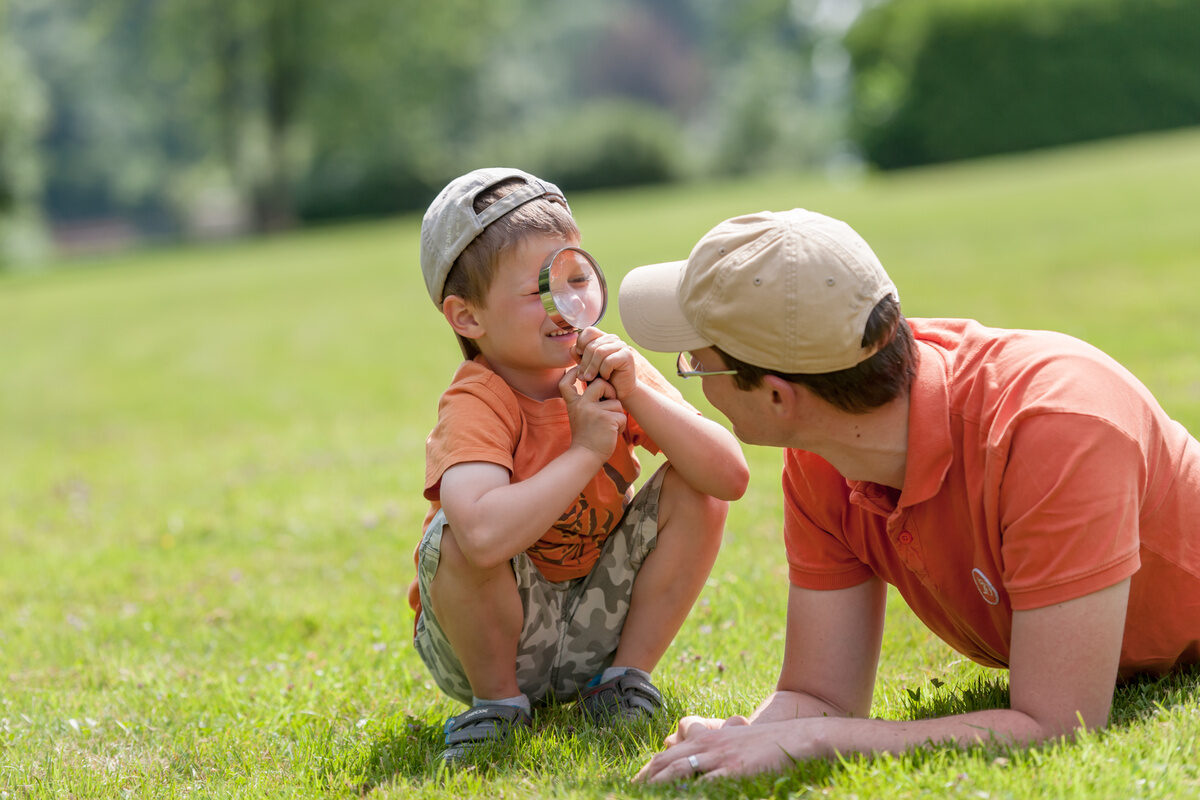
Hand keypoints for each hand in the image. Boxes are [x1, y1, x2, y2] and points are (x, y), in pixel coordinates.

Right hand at [559, 366, 625, 458]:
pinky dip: (620, 425)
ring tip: (608, 427)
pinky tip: (612, 433)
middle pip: (601, 383)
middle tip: (609, 404)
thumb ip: (585, 402)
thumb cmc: (586, 437)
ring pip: (616, 402)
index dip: (572, 373)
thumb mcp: (578, 416)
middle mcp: (582, 404)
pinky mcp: (607, 419)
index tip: (578, 370)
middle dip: (610, 391)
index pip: (566, 382)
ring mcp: (594, 411)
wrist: (585, 456)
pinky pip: (621, 415)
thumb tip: (600, 384)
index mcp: (573, 403)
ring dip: (617, 414)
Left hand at [574, 328, 637, 398]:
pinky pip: (609, 361)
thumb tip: (573, 348)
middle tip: (582, 376)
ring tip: (589, 378)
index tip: (579, 357)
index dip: (580, 343)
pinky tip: (605, 377)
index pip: (589, 331)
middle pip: (592, 345)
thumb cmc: (602, 378)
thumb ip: (579, 355)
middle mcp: (613, 339)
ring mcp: (621, 345)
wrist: (619, 391)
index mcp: (603, 337)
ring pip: (599, 352)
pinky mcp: (627, 355)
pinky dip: (604, 371)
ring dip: (592, 368)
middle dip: (584, 363)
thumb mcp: (587, 366)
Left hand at [635, 716, 812, 782]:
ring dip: (657, 786)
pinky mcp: (733, 770)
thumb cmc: (764, 742)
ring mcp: (719, 757)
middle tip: (628, 793)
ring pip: (677, 772)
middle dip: (644, 780)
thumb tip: (693, 754)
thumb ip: (711, 747)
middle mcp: (706, 745)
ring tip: (642, 797)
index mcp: (704, 738)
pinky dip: (689, 793)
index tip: (634, 784)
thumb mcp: (733, 739)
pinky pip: (705, 784)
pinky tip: (678, 799)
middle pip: (665, 763)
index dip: (647, 771)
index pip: (666, 756)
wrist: (795, 738)